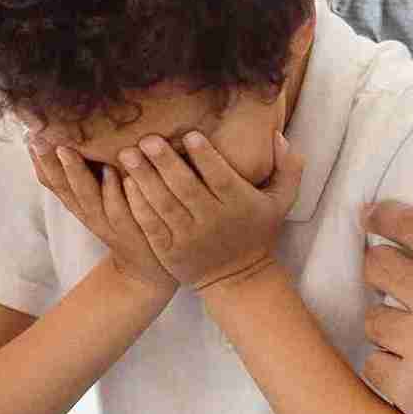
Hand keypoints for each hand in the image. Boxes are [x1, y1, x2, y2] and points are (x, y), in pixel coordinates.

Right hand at [30, 144, 176, 293]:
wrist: (148, 266)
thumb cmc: (126, 219)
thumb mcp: (101, 197)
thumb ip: (88, 172)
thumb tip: (75, 136)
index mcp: (79, 205)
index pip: (53, 182)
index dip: (40, 161)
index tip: (29, 134)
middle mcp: (88, 214)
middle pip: (64, 188)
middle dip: (50, 162)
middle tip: (38, 138)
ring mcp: (109, 223)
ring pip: (87, 197)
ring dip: (76, 173)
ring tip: (67, 150)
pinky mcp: (131, 230)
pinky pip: (119, 211)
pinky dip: (113, 191)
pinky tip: (111, 171)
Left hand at [118, 131, 302, 289]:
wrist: (237, 278)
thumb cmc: (257, 231)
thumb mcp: (281, 202)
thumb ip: (287, 168)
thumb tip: (277, 135)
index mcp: (239, 205)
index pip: (221, 178)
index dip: (206, 157)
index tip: (190, 134)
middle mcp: (212, 221)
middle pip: (186, 189)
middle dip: (165, 163)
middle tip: (146, 139)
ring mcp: (188, 237)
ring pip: (163, 205)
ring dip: (144, 179)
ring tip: (127, 155)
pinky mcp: (169, 250)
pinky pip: (151, 225)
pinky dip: (137, 205)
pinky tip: (125, 184)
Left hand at [360, 200, 412, 413]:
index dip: (386, 216)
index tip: (372, 216)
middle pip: (379, 265)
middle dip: (376, 268)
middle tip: (381, 278)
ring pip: (372, 318)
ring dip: (382, 325)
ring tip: (397, 336)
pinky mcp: (407, 384)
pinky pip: (373, 366)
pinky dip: (383, 369)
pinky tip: (398, 375)